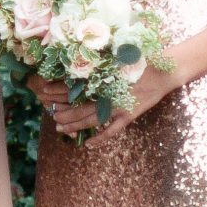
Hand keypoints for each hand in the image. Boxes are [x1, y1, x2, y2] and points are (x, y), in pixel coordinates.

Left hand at [45, 62, 178, 142]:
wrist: (163, 72)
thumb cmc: (140, 63)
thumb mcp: (116, 62)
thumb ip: (99, 69)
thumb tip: (80, 69)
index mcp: (101, 79)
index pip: (74, 87)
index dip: (58, 90)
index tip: (44, 90)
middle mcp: (106, 94)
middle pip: (79, 107)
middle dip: (63, 113)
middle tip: (52, 117)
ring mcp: (117, 107)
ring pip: (91, 120)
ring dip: (74, 126)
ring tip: (61, 130)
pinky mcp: (128, 116)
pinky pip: (111, 131)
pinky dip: (99, 138)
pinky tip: (89, 145)